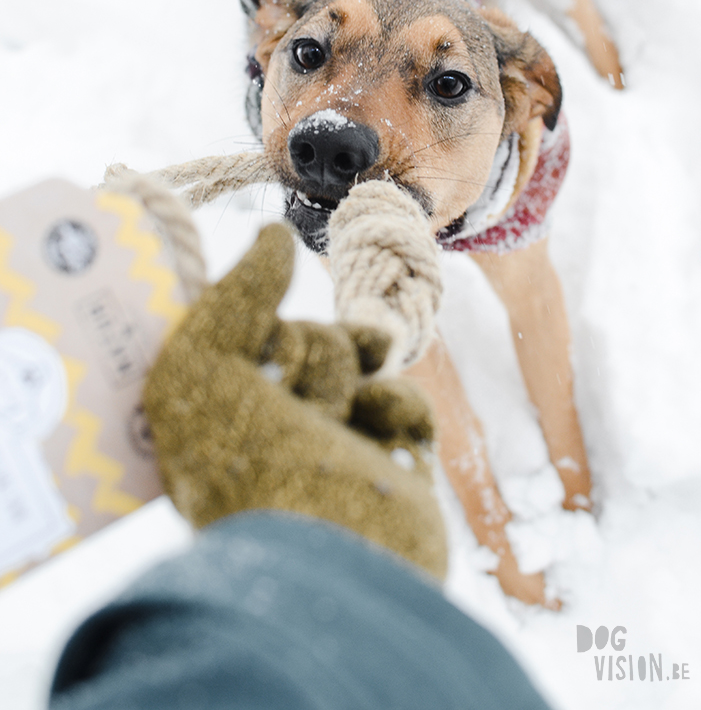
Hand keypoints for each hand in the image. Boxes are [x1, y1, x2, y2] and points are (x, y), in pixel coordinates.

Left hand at [144, 224, 446, 577]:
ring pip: (358, 361)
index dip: (263, 328)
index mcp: (222, 414)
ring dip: (352, 372)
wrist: (333, 558)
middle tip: (299, 399)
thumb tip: (274, 232)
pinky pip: (406, 402)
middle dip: (313, 356)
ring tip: (347, 404)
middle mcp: (276, 432)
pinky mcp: (395, 466)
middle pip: (311, 338)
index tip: (262, 352)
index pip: (253, 329)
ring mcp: (338, 450)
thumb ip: (236, 288)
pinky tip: (383, 434)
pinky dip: (398, 409)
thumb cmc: (249, 464)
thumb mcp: (204, 361)